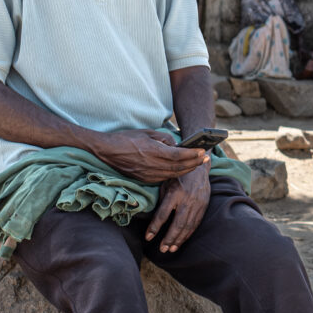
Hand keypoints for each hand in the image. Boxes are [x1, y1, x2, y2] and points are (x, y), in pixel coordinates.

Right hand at [93, 130, 207, 182]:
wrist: (107, 150)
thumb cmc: (126, 138)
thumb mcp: (148, 133)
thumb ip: (165, 139)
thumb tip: (178, 145)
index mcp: (153, 151)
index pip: (179, 155)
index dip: (192, 154)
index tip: (203, 151)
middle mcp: (152, 165)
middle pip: (179, 167)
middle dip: (194, 163)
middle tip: (206, 158)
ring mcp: (148, 174)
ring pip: (173, 175)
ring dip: (187, 170)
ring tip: (198, 164)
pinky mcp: (144, 179)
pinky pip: (164, 178)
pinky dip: (175, 175)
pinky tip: (182, 170)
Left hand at [146, 163, 210, 251]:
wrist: (199, 167)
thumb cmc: (177, 176)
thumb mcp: (165, 183)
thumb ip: (162, 200)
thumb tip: (154, 218)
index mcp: (174, 193)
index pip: (163, 214)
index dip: (155, 227)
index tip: (148, 237)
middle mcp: (187, 200)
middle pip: (177, 224)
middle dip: (169, 238)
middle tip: (162, 249)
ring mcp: (197, 204)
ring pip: (188, 226)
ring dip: (179, 239)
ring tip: (171, 249)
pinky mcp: (204, 206)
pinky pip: (195, 224)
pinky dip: (188, 234)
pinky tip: (181, 241)